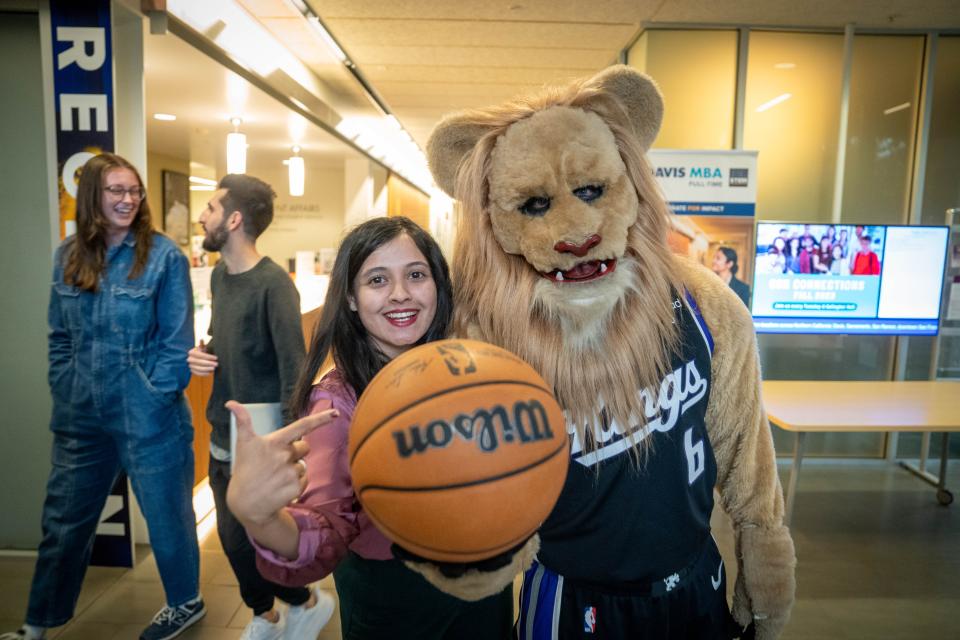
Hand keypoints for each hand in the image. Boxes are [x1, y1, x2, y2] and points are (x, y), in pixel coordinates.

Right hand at [187, 340, 217, 375]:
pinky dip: (204, 374)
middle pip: (199, 362)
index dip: (208, 357)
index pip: (200, 355)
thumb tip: (201, 340)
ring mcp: (190, 365)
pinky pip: (197, 373)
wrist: (197, 358)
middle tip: (217, 364)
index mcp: (191, 352)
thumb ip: (202, 345)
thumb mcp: (202, 347)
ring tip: (214, 368)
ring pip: (198, 368)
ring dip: (207, 369)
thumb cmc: (201, 351)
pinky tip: (210, 373)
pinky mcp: (192, 371)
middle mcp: (189, 359)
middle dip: (209, 363)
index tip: (216, 358)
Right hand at [225, 401, 337, 526]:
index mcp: (274, 442)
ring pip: (303, 465)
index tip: (335, 413)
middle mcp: (284, 455)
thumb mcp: (243, 444)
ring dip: (293, 469)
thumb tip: (230, 402)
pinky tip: (281, 487)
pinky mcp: (295, 487)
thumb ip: (242, 421)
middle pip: (304, 447)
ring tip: (275, 477)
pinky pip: (304, 480)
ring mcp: (290, 472)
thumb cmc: (245, 470)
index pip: (302, 426)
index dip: (320, 419)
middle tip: (276, 462)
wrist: (246, 503)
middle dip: (295, 452)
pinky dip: (295, 484)